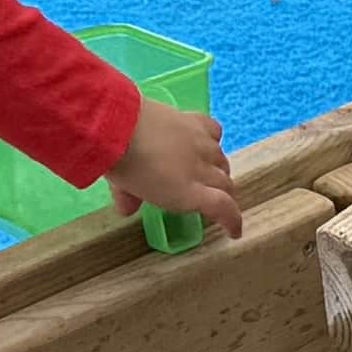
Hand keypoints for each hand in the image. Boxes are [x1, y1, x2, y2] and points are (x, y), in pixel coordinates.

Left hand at [114, 96, 250, 243]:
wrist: (118, 125)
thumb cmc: (120, 164)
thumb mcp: (123, 189)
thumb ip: (130, 200)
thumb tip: (128, 208)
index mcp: (187, 193)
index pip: (224, 207)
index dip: (232, 220)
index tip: (234, 230)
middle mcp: (201, 169)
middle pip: (227, 183)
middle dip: (226, 195)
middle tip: (217, 198)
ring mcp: (200, 143)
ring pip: (222, 158)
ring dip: (219, 169)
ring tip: (208, 171)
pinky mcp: (195, 120)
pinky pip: (216, 131)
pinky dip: (214, 140)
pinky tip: (204, 141)